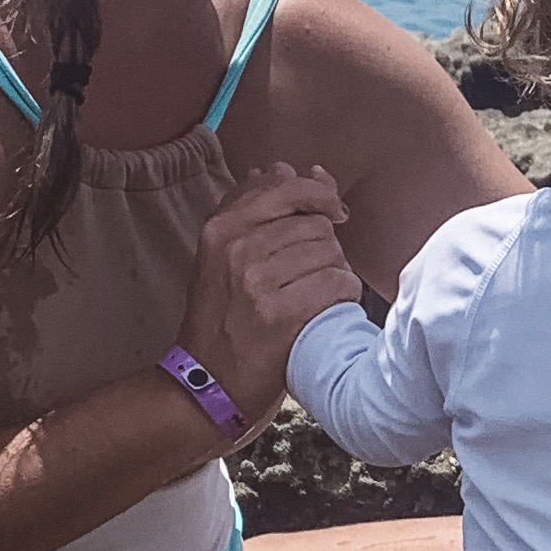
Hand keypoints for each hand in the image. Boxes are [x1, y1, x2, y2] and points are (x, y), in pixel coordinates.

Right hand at [181, 164, 361, 428]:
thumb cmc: (223, 319)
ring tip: (318, 293)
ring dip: (336, 271)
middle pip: (313, 221)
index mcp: (220, 227)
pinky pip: (337, 283)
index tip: (331, 210)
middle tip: (316, 272)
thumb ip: (252, 211)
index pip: (284, 185)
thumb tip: (283, 166)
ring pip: (329, 251)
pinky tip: (330, 308)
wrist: (207, 384)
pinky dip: (344, 295)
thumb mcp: (220, 257)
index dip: (318, 193)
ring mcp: (256, 280)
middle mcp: (235, 247)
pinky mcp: (279, 313)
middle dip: (327, 244)